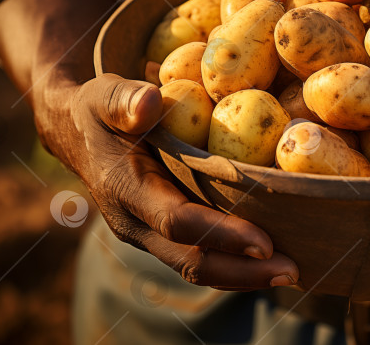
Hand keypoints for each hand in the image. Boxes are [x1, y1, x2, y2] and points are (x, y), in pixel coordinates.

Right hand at [38, 73, 298, 289]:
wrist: (76, 134)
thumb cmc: (99, 109)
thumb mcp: (106, 94)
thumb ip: (125, 98)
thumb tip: (150, 101)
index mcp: (125, 190)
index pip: (177, 221)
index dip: (221, 234)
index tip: (265, 242)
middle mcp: (135, 223)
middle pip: (191, 260)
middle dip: (243, 271)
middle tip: (293, 270)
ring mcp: (147, 234)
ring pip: (196, 267)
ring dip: (244, 276)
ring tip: (292, 273)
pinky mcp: (160, 235)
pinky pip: (198, 258)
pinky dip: (234, 266)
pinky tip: (269, 262)